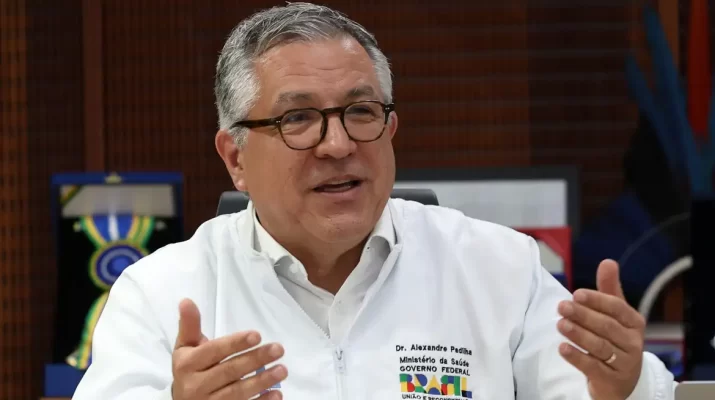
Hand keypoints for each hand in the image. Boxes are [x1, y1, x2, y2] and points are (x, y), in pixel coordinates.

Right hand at [171, 299, 287, 399]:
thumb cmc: (188, 370)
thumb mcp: (185, 348)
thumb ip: (189, 326)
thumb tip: (186, 301)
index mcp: (187, 364)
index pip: (214, 351)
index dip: (235, 343)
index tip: (257, 335)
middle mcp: (195, 386)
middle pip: (229, 371)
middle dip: (255, 359)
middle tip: (278, 349)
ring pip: (237, 393)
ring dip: (262, 381)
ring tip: (282, 370)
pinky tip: (276, 394)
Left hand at [557, 260, 645, 399]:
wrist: (623, 382)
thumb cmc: (615, 340)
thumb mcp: (615, 315)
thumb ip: (609, 290)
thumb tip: (608, 262)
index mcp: (634, 322)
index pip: (617, 308)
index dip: (597, 300)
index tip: (576, 294)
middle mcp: (633, 342)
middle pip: (607, 327)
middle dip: (583, 315)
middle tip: (562, 306)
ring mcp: (624, 363)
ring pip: (600, 346)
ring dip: (579, 334)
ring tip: (560, 324)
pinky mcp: (611, 380)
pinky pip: (593, 368)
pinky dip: (577, 358)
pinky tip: (563, 348)